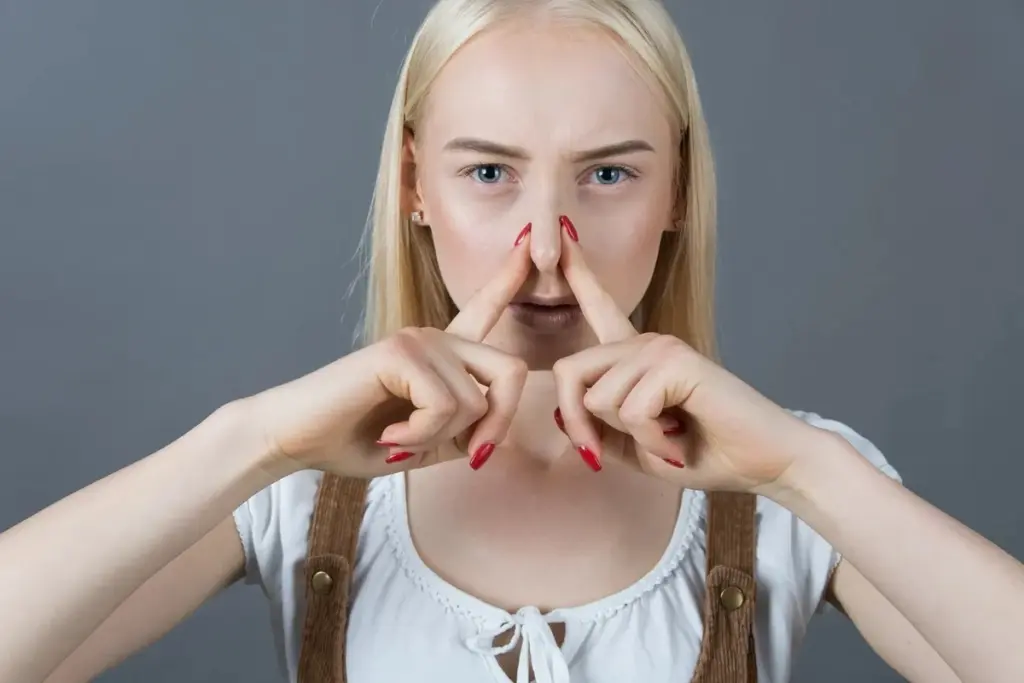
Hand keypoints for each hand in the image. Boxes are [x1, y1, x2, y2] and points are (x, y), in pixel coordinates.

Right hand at [241, 225, 533, 477]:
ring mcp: (419, 339)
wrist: (296, 438)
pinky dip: (421, 436)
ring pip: (477, 400)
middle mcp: (436, 336)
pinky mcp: (399, 351)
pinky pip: (446, 405)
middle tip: (465, 454)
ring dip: (440, 439)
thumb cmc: (357, 439)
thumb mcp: (426, 444)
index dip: (512, 280)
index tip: (533, 244)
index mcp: (444, 354)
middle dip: (497, 425)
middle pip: (512, 371)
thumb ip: (464, 433)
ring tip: (400, 439)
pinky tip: (390, 435)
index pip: (486, 309)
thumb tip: (499, 434)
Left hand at [552, 217, 818, 494]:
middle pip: (569, 372)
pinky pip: (631, 411)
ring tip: (669, 437)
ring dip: (632, 437)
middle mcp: (644, 342)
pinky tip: (679, 439)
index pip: (599, 308)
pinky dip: (651, 441)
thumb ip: (599, 429)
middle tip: (608, 454)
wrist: (763, 461)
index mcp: (634, 356)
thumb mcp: (635, 447)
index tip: (562, 235)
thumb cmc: (704, 453)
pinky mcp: (677, 361)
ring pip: (598, 399)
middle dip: (579, 426)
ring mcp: (660, 347)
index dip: (578, 274)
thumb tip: (558, 412)